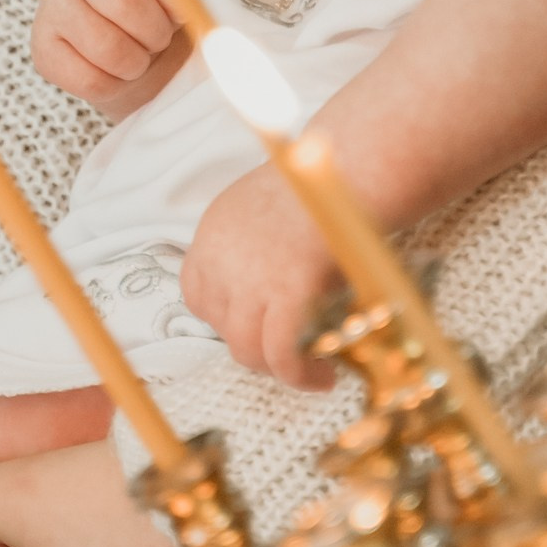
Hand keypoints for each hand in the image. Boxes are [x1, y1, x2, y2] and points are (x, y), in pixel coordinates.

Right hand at [32, 0, 186, 113]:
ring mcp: (52, 6)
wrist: (122, 37)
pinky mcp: (42, 49)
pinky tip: (115, 70)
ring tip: (138, 53)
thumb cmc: (156, 6)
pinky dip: (115, 85)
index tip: (182, 13)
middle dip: (156, 34)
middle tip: (159, 38)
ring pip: (109, 50)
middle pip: (127, 5)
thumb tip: (194, 10)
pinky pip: (90, 81)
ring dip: (137, 63)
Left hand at [181, 163, 339, 382]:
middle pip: (219, 324)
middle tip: (286, 351)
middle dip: (251, 343)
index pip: (196, 293)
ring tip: (307, 374)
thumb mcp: (263, 209)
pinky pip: (281, 354)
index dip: (221, 316)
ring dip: (275, 369)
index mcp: (213, 231)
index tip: (252, 325)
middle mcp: (222, 256)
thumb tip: (261, 286)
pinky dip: (299, 375)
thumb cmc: (320, 187)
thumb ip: (250, 245)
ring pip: (246, 348)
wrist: (351, 169)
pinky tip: (323, 377)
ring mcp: (251, 277)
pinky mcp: (287, 293)